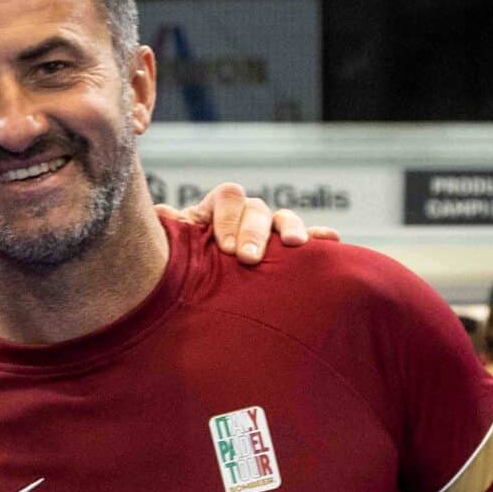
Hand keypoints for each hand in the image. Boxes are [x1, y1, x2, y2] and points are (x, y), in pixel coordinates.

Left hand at [162, 181, 339, 265]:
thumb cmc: (186, 269)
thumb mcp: (177, 251)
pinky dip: (321, 238)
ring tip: (294, 245)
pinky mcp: (289, 252)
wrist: (201, 295)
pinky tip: (331, 241)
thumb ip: (172, 232)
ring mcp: (269, 232)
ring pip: (283, 219)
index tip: (225, 249)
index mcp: (216, 210)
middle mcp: (245, 216)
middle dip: (254, 232)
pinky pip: (310, 240)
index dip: (228, 218)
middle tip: (248, 258)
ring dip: (289, 228)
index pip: (228, 196)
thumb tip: (161, 213)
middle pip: (256, 208)